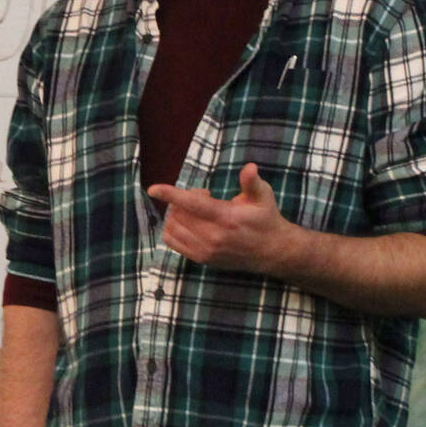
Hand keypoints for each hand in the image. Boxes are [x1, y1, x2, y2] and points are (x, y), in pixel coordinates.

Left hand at [146, 163, 297, 275]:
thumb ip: (252, 182)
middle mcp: (213, 236)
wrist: (272, 252)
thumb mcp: (263, 197)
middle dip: (182, 199)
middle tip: (202, 196)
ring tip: (195, 209)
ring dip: (176, 213)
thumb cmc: (266, 219)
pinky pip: (173, 242)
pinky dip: (172, 228)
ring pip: (173, 227)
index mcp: (226, 218)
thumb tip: (250, 167)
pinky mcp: (202, 259)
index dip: (171, 194)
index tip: (153, 188)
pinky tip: (187, 222)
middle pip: (179, 213)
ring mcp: (206, 250)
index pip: (192, 204)